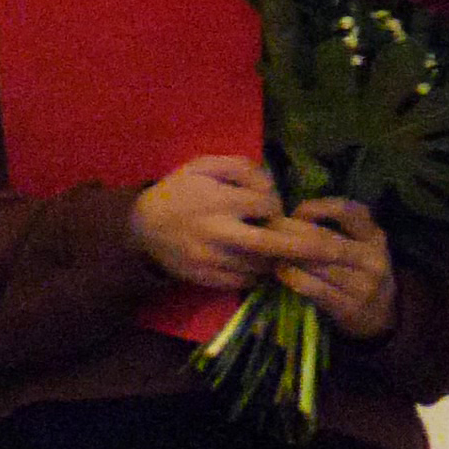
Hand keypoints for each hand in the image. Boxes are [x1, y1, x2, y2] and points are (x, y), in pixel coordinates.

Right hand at [130, 153, 284, 293]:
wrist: (143, 227)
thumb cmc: (179, 191)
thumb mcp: (204, 166)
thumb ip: (240, 167)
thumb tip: (270, 186)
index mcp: (218, 200)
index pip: (266, 205)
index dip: (275, 204)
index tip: (268, 206)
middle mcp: (217, 232)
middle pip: (269, 244)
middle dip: (295, 244)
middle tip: (305, 242)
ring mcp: (211, 259)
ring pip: (259, 265)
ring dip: (273, 257)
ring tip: (271, 247)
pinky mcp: (206, 278)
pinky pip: (244, 281)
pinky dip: (256, 273)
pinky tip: (253, 261)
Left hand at [237, 192, 396, 340]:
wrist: (381, 318)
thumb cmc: (359, 275)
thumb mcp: (360, 247)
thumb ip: (336, 231)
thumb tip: (290, 216)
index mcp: (375, 237)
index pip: (349, 211)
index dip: (318, 207)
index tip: (294, 212)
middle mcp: (372, 259)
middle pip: (324, 239)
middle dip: (291, 231)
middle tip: (267, 228)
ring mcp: (363, 285)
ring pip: (317, 263)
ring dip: (288, 255)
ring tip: (269, 248)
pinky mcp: (349, 308)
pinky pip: (315, 288)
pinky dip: (293, 277)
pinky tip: (280, 272)